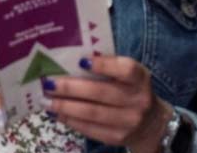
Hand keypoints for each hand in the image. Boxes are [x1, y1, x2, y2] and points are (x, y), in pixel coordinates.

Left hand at [44, 55, 171, 151]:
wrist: (151, 124)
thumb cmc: (131, 90)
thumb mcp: (128, 75)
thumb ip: (108, 66)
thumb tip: (70, 59)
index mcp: (140, 78)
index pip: (125, 69)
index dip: (104, 64)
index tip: (80, 60)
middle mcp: (138, 100)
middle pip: (100, 92)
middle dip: (70, 88)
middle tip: (48, 83)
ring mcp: (128, 121)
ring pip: (91, 113)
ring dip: (65, 106)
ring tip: (46, 100)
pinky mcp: (117, 137)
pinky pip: (90, 129)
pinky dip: (70, 120)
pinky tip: (56, 113)